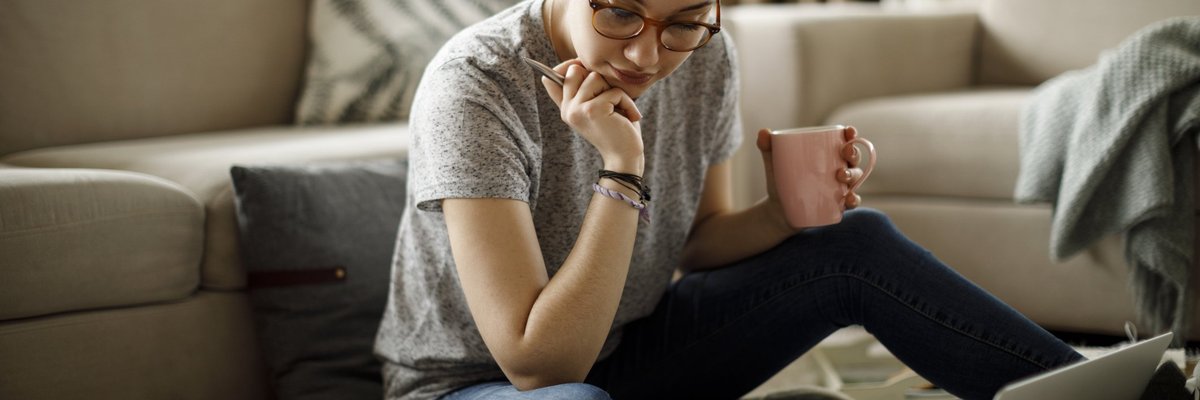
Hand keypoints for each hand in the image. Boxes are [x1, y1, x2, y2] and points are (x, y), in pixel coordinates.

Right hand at [541, 59, 644, 173]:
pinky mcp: (592, 110)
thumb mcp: (596, 107)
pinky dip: (627, 102)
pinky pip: (613, 91)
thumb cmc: (616, 129)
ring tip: (620, 110)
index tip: (583, 68)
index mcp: (565, 108)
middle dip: (599, 79)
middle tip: (610, 99)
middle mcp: (567, 109)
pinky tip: (629, 117)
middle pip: (576, 70)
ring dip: (615, 92)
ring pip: (595, 77)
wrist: (625, 157)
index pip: (552, 77)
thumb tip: (563, 69)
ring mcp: (576, 110)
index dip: (570, 66)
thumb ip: (582, 91)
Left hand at [756, 126, 867, 230]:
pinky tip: (849, 199)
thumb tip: (763, 132)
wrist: (777, 210)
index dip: (851, 135)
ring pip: (855, 178)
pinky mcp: (837, 204)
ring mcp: (840, 187)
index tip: (849, 131)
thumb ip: (768, 148)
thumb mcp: (774, 164)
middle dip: (853, 153)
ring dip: (853, 175)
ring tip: (841, 175)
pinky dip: (854, 200)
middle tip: (845, 152)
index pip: (843, 141)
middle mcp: (838, 169)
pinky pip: (851, 202)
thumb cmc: (780, 181)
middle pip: (853, 158)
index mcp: (827, 155)